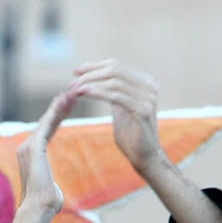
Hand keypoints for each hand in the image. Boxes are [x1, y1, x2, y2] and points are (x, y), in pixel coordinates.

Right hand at [17, 88, 76, 213]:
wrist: (39, 207)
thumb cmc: (47, 203)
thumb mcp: (51, 190)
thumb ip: (51, 185)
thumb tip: (56, 194)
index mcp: (30, 156)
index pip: (46, 132)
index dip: (57, 119)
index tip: (68, 108)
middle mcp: (25, 148)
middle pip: (45, 124)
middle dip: (59, 109)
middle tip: (71, 94)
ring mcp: (27, 146)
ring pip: (46, 121)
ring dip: (58, 106)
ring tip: (71, 93)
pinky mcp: (33, 147)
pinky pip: (46, 124)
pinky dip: (55, 112)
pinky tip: (64, 101)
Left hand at [71, 59, 163, 173]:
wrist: (144, 156)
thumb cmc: (130, 134)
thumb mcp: (121, 108)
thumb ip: (114, 93)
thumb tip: (95, 81)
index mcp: (145, 83)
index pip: (116, 66)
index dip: (94, 66)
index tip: (75, 71)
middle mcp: (149, 87)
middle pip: (114, 70)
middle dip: (90, 75)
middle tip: (72, 84)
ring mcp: (147, 98)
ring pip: (114, 82)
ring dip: (90, 84)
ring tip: (74, 90)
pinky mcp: (142, 111)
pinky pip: (116, 96)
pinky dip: (98, 93)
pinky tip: (85, 94)